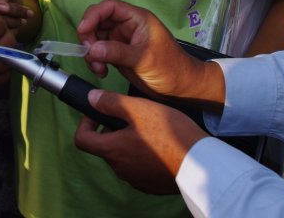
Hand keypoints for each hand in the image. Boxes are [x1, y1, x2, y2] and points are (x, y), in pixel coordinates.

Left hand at [74, 89, 207, 194]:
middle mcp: (120, 169)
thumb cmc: (170, 133)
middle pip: (104, 146)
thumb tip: (91, 99)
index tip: (98, 113)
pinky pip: (138, 166)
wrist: (201, 162)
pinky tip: (158, 143)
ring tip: (147, 127)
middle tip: (130, 115)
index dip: (85, 123)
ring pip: (122, 156)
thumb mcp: (138, 108)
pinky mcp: (151, 184)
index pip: (82, 140)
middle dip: (111, 128)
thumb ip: (111, 102)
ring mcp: (136, 179)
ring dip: (127, 141)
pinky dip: (141, 154)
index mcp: (113, 150)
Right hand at [77, 0, 221, 103]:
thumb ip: (117, 52)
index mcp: (137, 18)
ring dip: (91, 52)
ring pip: (95, 37)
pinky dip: (95, 60)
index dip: (93, 15)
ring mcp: (121, 39)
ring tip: (99, 69)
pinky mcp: (117, 53)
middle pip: (98, 21)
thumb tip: (92, 49)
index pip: (109, 7)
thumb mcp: (143, 59)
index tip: (83, 31)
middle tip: (89, 54)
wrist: (181, 89)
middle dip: (89, 36)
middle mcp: (127, 25)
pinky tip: (102, 71)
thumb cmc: (170, 68)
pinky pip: (99, 51)